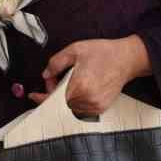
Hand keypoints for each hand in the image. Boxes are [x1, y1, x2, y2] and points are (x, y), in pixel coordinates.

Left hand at [28, 36, 151, 116]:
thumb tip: (45, 75)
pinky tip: (77, 89)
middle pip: (60, 104)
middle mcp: (88, 99)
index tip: (34, 95)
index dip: (42, 98)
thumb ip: (56, 63)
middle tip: (54, 80)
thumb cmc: (103, 52)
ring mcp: (96, 106)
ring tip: (69, 82)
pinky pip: (81, 109)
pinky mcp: (101, 108)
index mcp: (80, 86)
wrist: (127, 59)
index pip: (53, 98)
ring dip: (64, 98)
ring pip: (70, 108)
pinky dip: (75, 102)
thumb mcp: (75, 50)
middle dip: (53, 93)